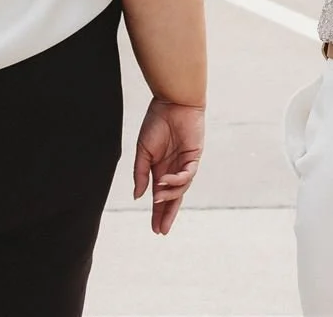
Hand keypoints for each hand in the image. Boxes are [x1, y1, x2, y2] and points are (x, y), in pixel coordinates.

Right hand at [133, 97, 203, 234]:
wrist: (171, 102)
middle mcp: (173, 169)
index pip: (160, 197)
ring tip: (158, 197)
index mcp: (160, 169)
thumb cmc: (156, 123)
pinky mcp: (194, 156)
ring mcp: (185, 163)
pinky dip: (176, 180)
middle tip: (162, 230)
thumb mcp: (142, 151)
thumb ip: (140, 174)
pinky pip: (187, 174)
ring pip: (181, 188)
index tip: (155, 230)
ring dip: (169, 194)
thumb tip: (138, 196)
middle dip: (168, 214)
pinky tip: (164, 181)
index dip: (158, 213)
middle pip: (174, 198)